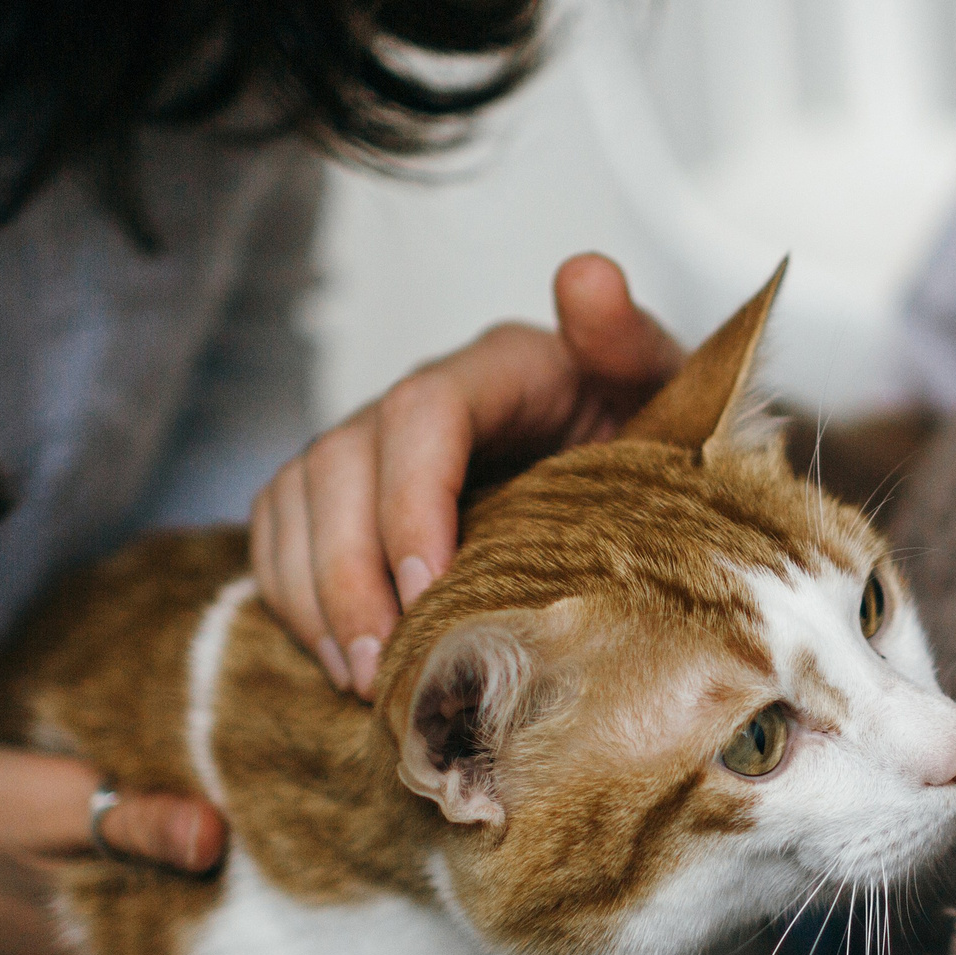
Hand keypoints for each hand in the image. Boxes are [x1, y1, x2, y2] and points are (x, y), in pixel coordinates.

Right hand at [250, 253, 684, 698]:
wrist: (654, 478)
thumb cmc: (663, 442)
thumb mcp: (670, 392)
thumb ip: (630, 342)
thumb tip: (587, 275)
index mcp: (503, 367)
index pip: (423, 413)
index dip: (411, 499)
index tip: (428, 586)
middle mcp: (427, 399)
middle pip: (343, 462)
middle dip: (350, 570)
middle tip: (382, 664)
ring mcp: (382, 446)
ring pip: (301, 499)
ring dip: (316, 594)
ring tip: (360, 678)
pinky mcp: (357, 496)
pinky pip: (285, 531)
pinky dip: (295, 595)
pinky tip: (337, 660)